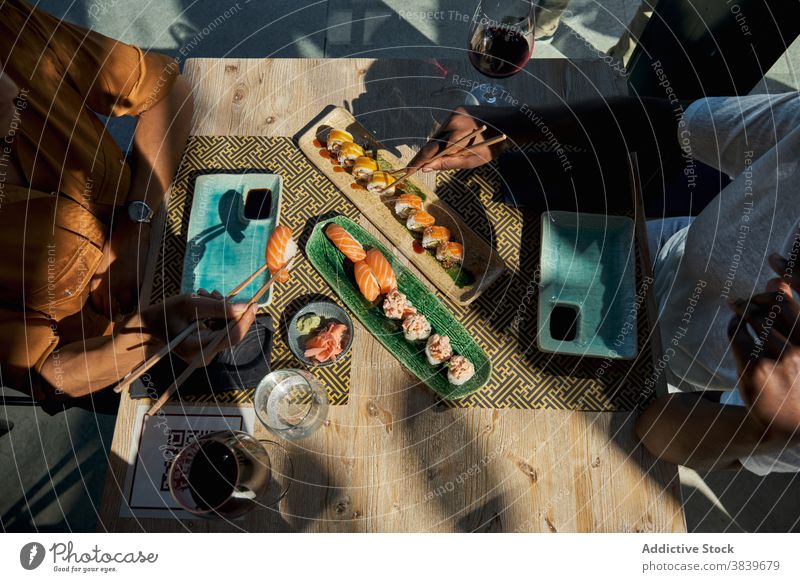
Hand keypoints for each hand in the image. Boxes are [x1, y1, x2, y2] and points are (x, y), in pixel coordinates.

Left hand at [90, 219, 149, 318]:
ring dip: (129, 306)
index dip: (103, 310)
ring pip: (128, 307)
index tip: (107, 309)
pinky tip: (140, 293)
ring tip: (130, 303)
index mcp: (98, 282)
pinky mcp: (140, 283)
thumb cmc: (115, 244)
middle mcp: (110, 287)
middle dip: (115, 314)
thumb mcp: (102, 263)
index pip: (98, 305)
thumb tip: (107, 292)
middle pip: (111, 311)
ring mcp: (126, 286)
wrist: (131, 232)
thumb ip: (102, 279)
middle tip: (119, 313)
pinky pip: (140, 297)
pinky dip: (140, 298)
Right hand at [134, 290, 256, 363]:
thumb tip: (244, 307)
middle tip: (214, 293)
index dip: (245, 320)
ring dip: (221, 310)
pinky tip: (205, 302)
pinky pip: (219, 330)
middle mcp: (204, 356)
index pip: (231, 336)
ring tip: (203, 294)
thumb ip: (218, 307)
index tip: (253, 303)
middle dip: (229, 310)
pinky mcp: (206, 348)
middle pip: (231, 332)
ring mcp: (206, 354)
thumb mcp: (189, 304)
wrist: (147, 328)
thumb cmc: (164, 314)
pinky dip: (216, 315)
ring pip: (226, 329)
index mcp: (197, 348)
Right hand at [408, 106, 513, 171]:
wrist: (509, 123)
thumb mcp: (473, 160)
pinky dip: (444, 137)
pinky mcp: (457, 109)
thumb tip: (427, 168)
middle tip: (410, 168)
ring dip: (435, 146)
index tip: (407, 171)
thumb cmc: (494, 146)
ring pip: (438, 134)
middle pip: (432, 141)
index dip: (418, 161)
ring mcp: (454, 113)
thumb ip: (449, 164)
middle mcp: (452, 121)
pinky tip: (446, 146)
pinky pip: (445, 127)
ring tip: (430, 160)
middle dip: (423, 156)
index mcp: (458, 135)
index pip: (432, 151)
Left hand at [729, 254, 799, 438]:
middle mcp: (799, 349)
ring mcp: (776, 360)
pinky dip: (733, 326)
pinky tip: (736, 328)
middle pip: (770, 305)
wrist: (784, 420)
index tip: (771, 266)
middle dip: (754, 298)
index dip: (783, 279)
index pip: (793, 301)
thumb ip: (792, 312)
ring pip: (751, 318)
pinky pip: (736, 333)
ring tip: (738, 312)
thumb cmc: (795, 375)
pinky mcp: (753, 368)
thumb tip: (775, 279)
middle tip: (742, 301)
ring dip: (741, 311)